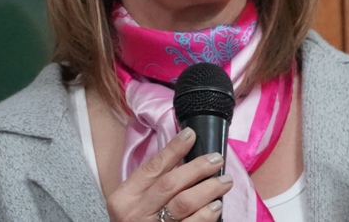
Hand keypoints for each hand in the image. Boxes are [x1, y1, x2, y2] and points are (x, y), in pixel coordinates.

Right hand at [106, 127, 232, 220]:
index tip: (190, 135)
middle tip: (216, 159)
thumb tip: (183, 154)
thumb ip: (152, 183)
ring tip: (224, 182)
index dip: (173, 149)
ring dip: (208, 189)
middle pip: (170, 184)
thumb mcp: (134, 202)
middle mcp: (135, 214)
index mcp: (124, 198)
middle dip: (196, 168)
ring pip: (183, 204)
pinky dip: (205, 215)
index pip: (152, 168)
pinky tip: (216, 207)